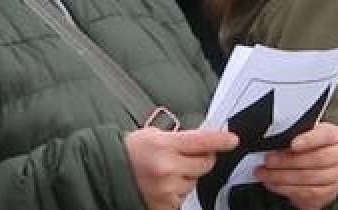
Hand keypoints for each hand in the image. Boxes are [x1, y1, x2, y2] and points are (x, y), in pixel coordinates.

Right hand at [124, 127, 238, 209]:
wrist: (105, 173)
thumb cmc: (129, 152)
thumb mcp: (154, 135)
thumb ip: (180, 138)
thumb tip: (205, 140)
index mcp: (164, 145)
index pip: (202, 141)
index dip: (221, 140)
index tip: (232, 140)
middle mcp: (166, 168)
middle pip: (205, 164)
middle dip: (201, 159)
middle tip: (186, 157)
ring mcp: (165, 190)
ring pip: (194, 183)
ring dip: (186, 177)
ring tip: (167, 172)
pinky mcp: (163, 206)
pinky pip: (182, 198)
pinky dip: (177, 192)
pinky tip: (163, 185)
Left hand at [256, 122, 337, 209]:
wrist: (320, 168)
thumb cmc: (310, 148)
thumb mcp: (305, 136)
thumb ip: (295, 135)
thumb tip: (275, 140)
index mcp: (335, 136)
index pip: (326, 135)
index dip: (309, 140)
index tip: (292, 144)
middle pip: (317, 159)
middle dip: (289, 161)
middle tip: (269, 160)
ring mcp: (337, 176)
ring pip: (310, 178)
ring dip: (283, 177)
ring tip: (265, 173)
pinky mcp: (328, 192)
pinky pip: (307, 193)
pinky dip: (286, 189)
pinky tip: (273, 184)